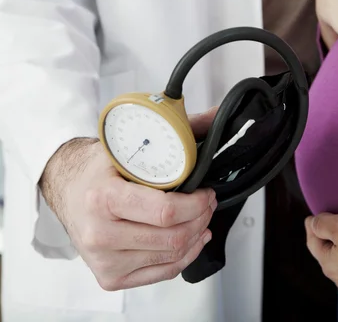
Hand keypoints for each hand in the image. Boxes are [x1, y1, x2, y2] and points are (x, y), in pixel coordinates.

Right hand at [40, 108, 218, 290]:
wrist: (66, 188)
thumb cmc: (98, 169)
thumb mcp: (129, 145)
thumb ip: (177, 131)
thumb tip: (217, 114)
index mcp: (103, 198)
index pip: (165, 212)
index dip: (196, 204)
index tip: (206, 192)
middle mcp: (99, 234)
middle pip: (172, 238)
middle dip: (201, 218)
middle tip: (207, 204)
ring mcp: (104, 260)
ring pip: (171, 257)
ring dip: (196, 237)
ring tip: (200, 219)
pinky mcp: (110, 277)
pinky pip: (161, 274)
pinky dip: (184, 257)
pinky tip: (191, 240)